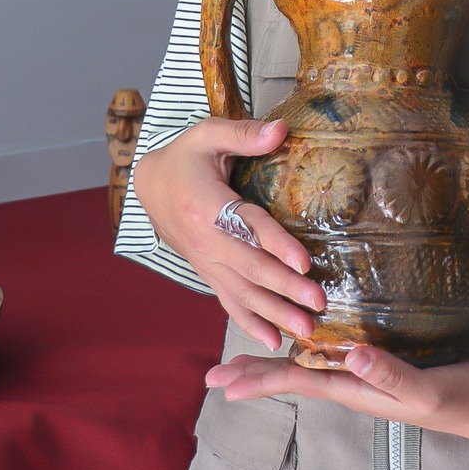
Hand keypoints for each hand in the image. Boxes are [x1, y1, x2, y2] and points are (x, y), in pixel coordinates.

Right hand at [131, 118, 325, 350]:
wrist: (150, 186)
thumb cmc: (185, 157)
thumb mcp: (208, 134)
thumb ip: (244, 133)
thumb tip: (282, 129)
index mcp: (206, 205)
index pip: (248, 227)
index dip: (276, 245)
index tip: (304, 263)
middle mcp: (205, 240)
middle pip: (250, 268)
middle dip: (286, 289)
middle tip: (318, 304)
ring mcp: (205, 262)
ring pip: (242, 293)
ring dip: (275, 313)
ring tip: (306, 329)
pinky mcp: (208, 273)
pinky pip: (229, 301)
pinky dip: (250, 322)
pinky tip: (274, 341)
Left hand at [205, 347, 468, 441]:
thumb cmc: (452, 398)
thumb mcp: (423, 388)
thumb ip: (390, 374)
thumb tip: (352, 355)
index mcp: (352, 390)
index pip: (296, 382)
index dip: (260, 379)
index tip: (224, 383)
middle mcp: (348, 384)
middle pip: (290, 378)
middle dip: (251, 375)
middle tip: (212, 376)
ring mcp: (359, 375)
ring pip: (303, 369)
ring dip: (270, 365)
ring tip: (239, 363)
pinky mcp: (372, 364)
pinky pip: (325, 358)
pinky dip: (302, 350)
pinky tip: (298, 344)